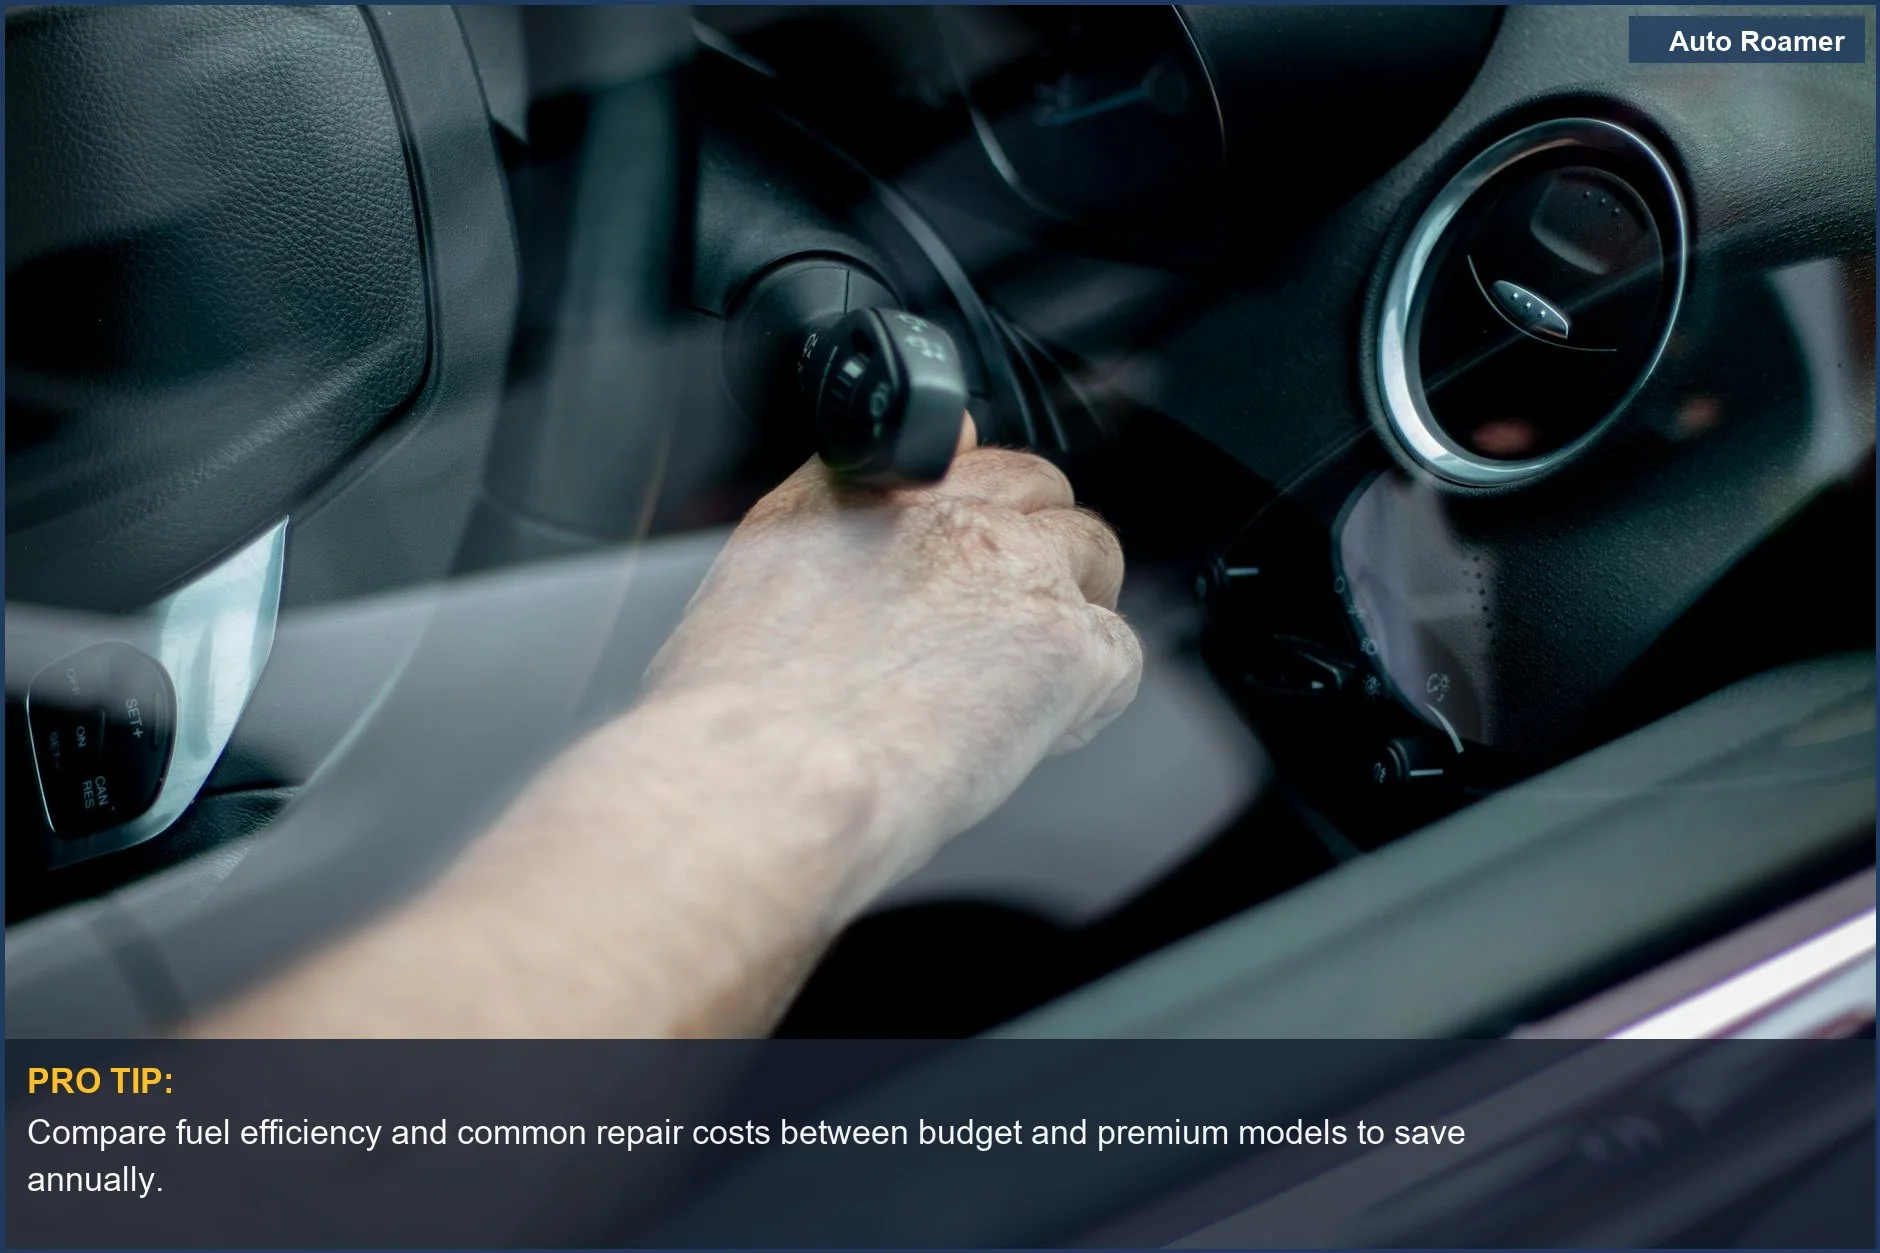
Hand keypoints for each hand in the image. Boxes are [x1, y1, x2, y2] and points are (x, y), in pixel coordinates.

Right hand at [644, 418, 1142, 893]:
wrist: (769, 772)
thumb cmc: (734, 713)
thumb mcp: (747, 584)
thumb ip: (822, 534)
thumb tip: (855, 520)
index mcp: (858, 485)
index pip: (957, 447)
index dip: (971, 504)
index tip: (964, 544)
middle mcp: (945, 509)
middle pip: (1038, 489)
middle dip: (1031, 546)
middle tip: (996, 627)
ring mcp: (1016, 567)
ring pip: (1093, 555)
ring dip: (1071, 610)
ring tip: (1021, 683)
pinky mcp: (1067, 643)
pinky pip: (1117, 657)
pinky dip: (1087, 700)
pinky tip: (1029, 737)